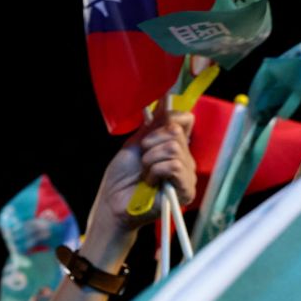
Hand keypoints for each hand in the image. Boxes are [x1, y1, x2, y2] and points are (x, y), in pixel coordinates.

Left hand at [87, 102, 196, 237]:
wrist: (113, 202)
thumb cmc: (121, 177)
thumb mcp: (135, 143)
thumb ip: (153, 124)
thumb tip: (165, 98)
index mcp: (174, 145)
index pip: (186, 119)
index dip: (168, 120)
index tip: (148, 135)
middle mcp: (185, 158)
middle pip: (176, 132)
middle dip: (150, 144)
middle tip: (142, 160)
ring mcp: (187, 174)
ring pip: (174, 148)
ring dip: (150, 159)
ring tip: (144, 173)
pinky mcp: (185, 190)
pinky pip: (175, 165)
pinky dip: (156, 170)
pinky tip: (150, 182)